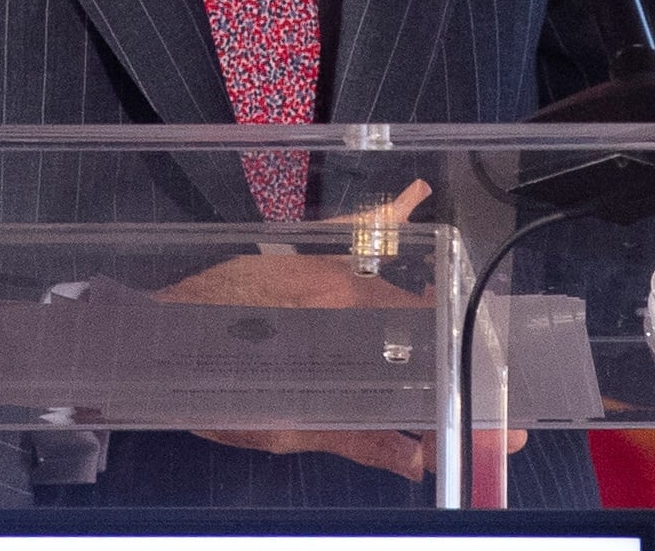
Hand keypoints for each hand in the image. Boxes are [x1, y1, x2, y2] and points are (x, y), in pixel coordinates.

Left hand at [161, 180, 526, 480]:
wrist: (151, 334)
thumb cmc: (209, 385)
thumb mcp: (280, 427)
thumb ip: (354, 437)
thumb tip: (415, 459)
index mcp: (345, 338)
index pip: (424, 369)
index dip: (464, 405)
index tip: (503, 433)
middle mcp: (343, 295)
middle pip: (419, 327)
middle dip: (455, 364)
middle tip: (489, 396)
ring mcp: (323, 268)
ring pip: (392, 290)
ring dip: (429, 318)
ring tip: (465, 342)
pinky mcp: (300, 253)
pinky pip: (357, 237)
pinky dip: (391, 217)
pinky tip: (415, 195)